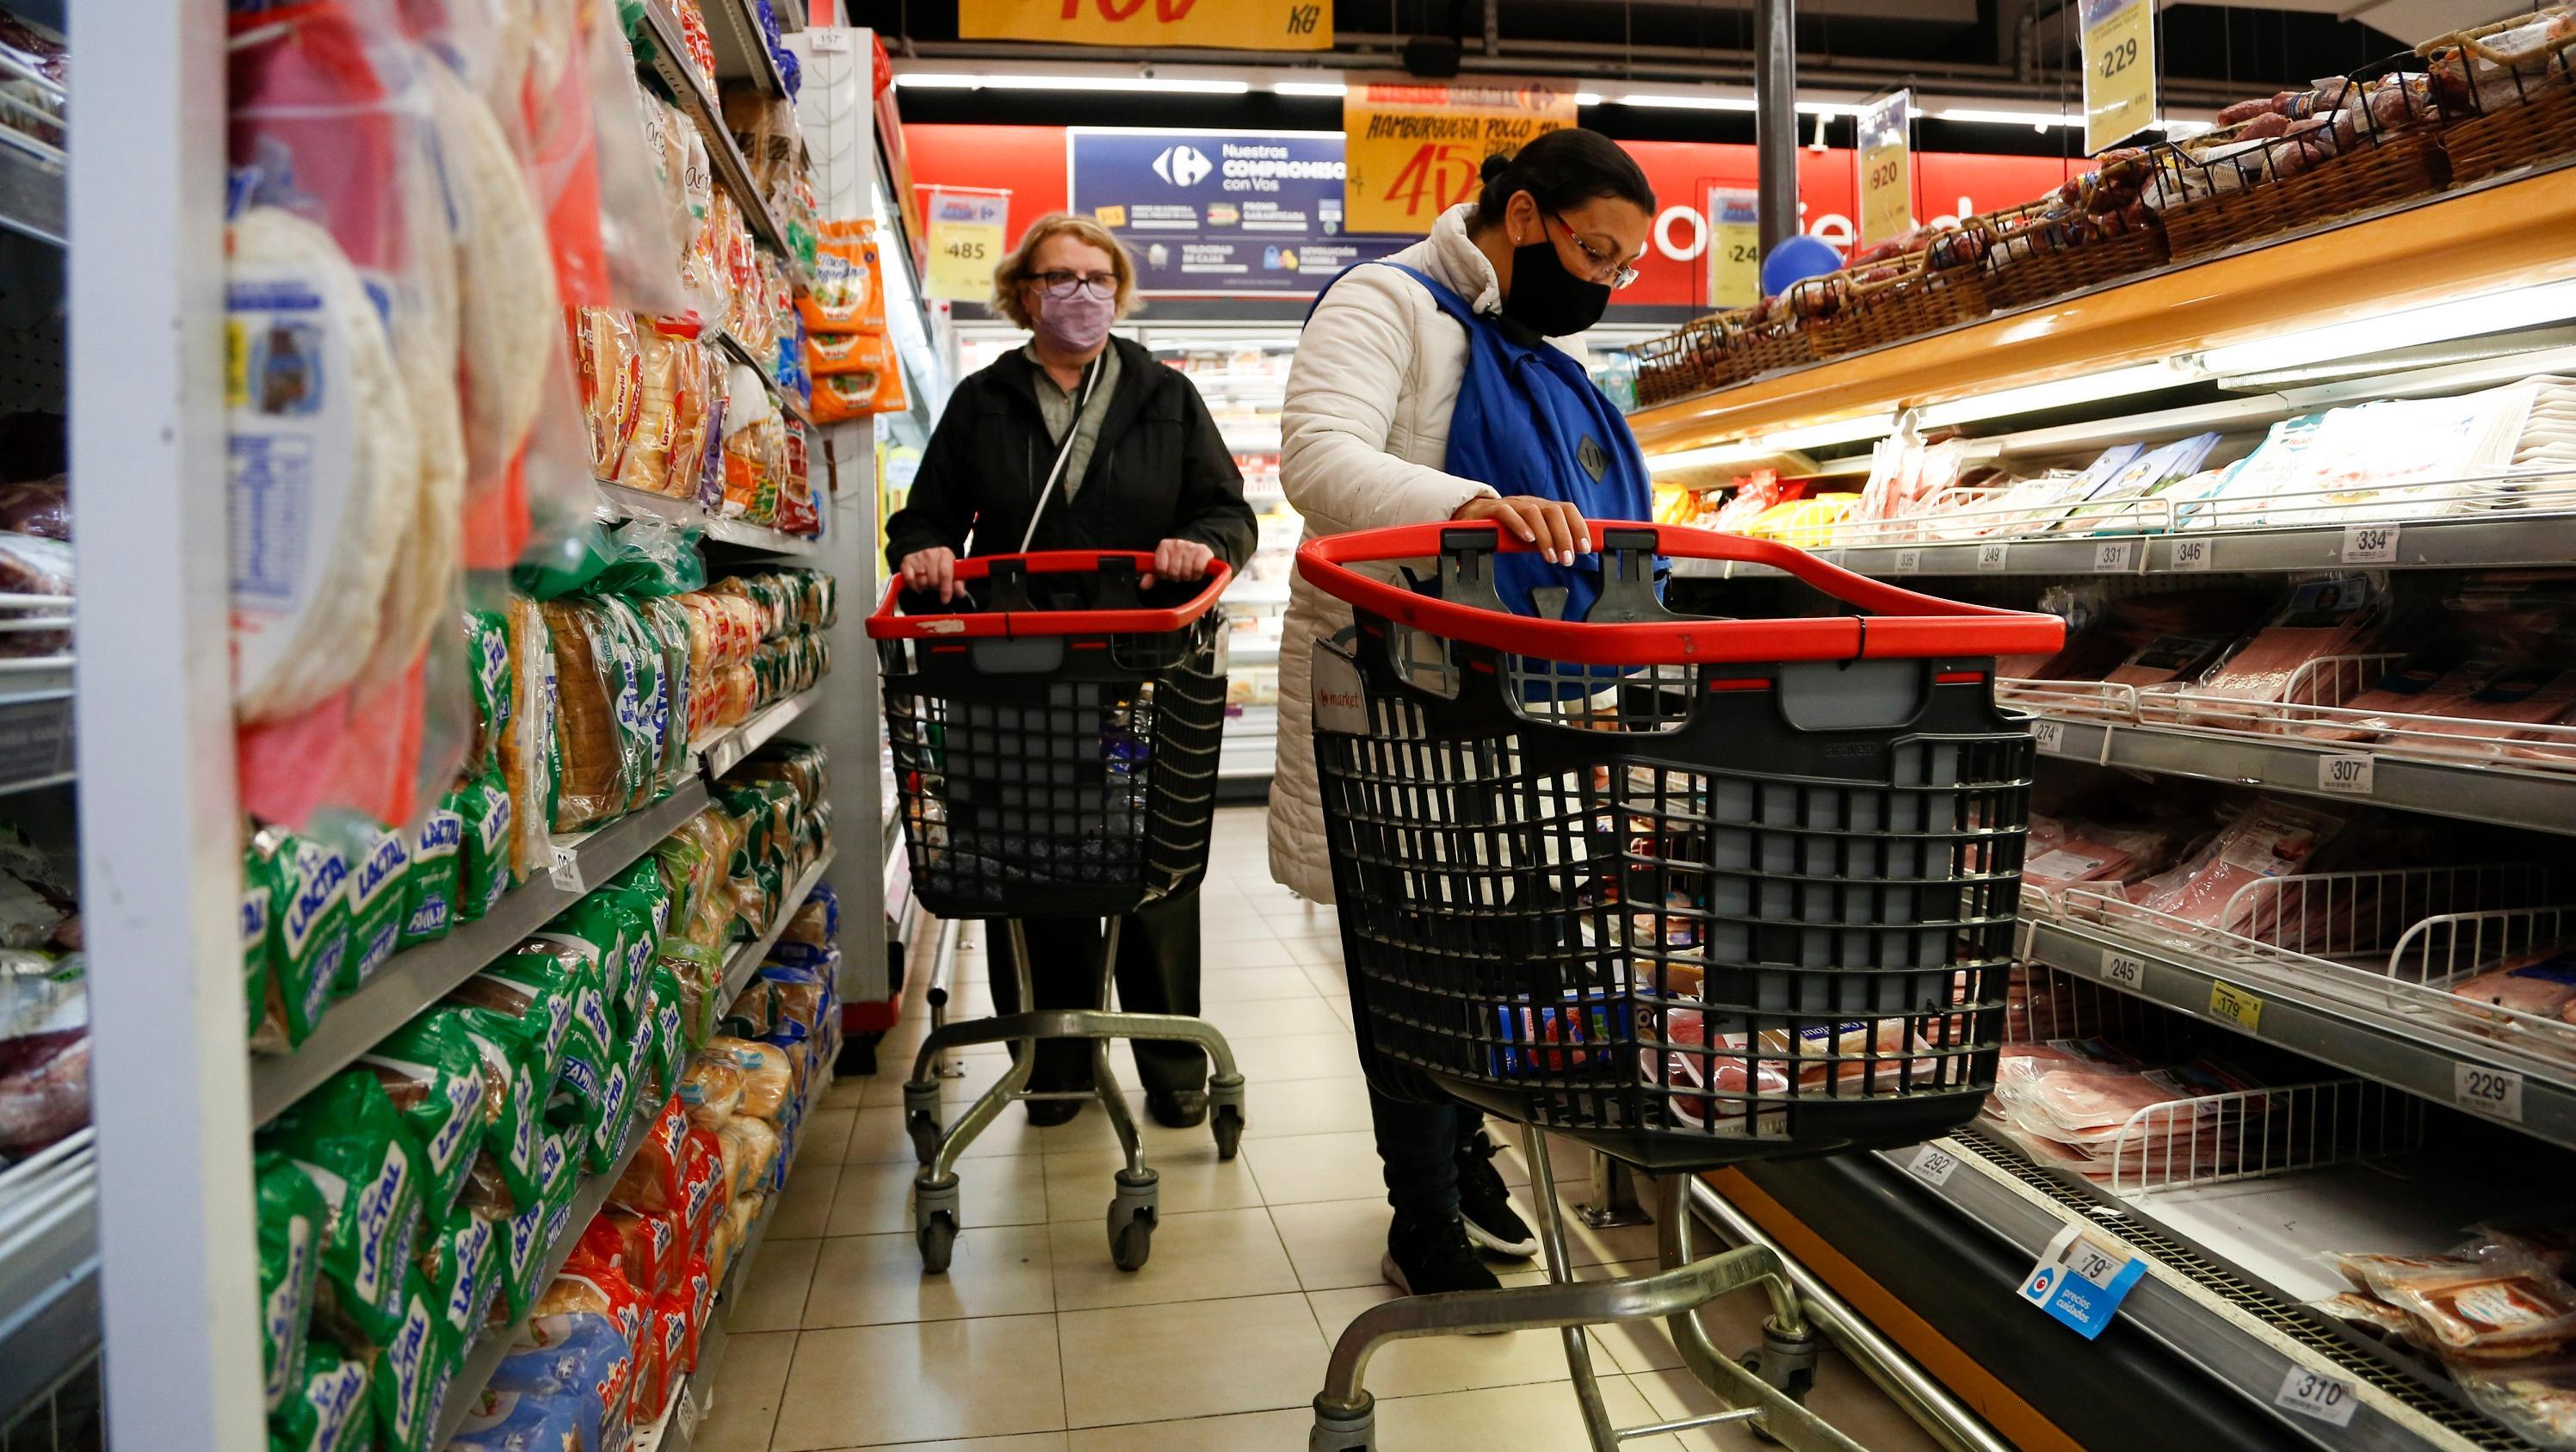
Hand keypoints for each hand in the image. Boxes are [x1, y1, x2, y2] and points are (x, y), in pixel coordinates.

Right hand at [897, 547, 958, 602]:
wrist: (927, 550)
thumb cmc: (942, 564)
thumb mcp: (953, 570)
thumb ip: (958, 582)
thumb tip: (960, 593)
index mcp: (945, 553)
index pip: (945, 574)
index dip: (946, 589)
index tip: (945, 600)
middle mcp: (930, 553)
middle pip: (933, 580)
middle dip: (935, 586)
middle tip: (936, 584)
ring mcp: (917, 557)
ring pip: (921, 581)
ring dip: (925, 586)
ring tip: (928, 582)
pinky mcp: (906, 561)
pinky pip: (910, 580)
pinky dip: (914, 586)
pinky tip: (918, 584)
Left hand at [1143, 538, 1214, 588]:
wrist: (1195, 549)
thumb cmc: (1177, 559)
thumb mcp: (1163, 565)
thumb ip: (1151, 575)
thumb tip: (1143, 585)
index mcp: (1164, 545)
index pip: (1160, 568)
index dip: (1164, 574)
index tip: (1167, 572)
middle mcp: (1177, 543)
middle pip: (1173, 571)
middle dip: (1176, 576)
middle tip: (1179, 572)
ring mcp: (1190, 546)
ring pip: (1185, 572)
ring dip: (1187, 577)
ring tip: (1188, 571)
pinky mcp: (1203, 551)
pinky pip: (1197, 569)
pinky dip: (1197, 575)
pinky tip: (1195, 572)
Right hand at [1453, 495, 1591, 565]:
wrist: (1470, 515)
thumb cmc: (1503, 527)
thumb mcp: (1530, 534)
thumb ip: (1546, 541)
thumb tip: (1570, 553)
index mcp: (1541, 507)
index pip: (1567, 510)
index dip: (1579, 527)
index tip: (1585, 548)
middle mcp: (1530, 503)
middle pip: (1554, 511)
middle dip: (1564, 536)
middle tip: (1567, 559)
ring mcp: (1511, 504)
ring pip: (1533, 513)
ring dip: (1546, 536)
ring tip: (1550, 557)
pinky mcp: (1492, 510)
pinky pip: (1507, 513)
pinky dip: (1520, 525)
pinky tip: (1528, 539)